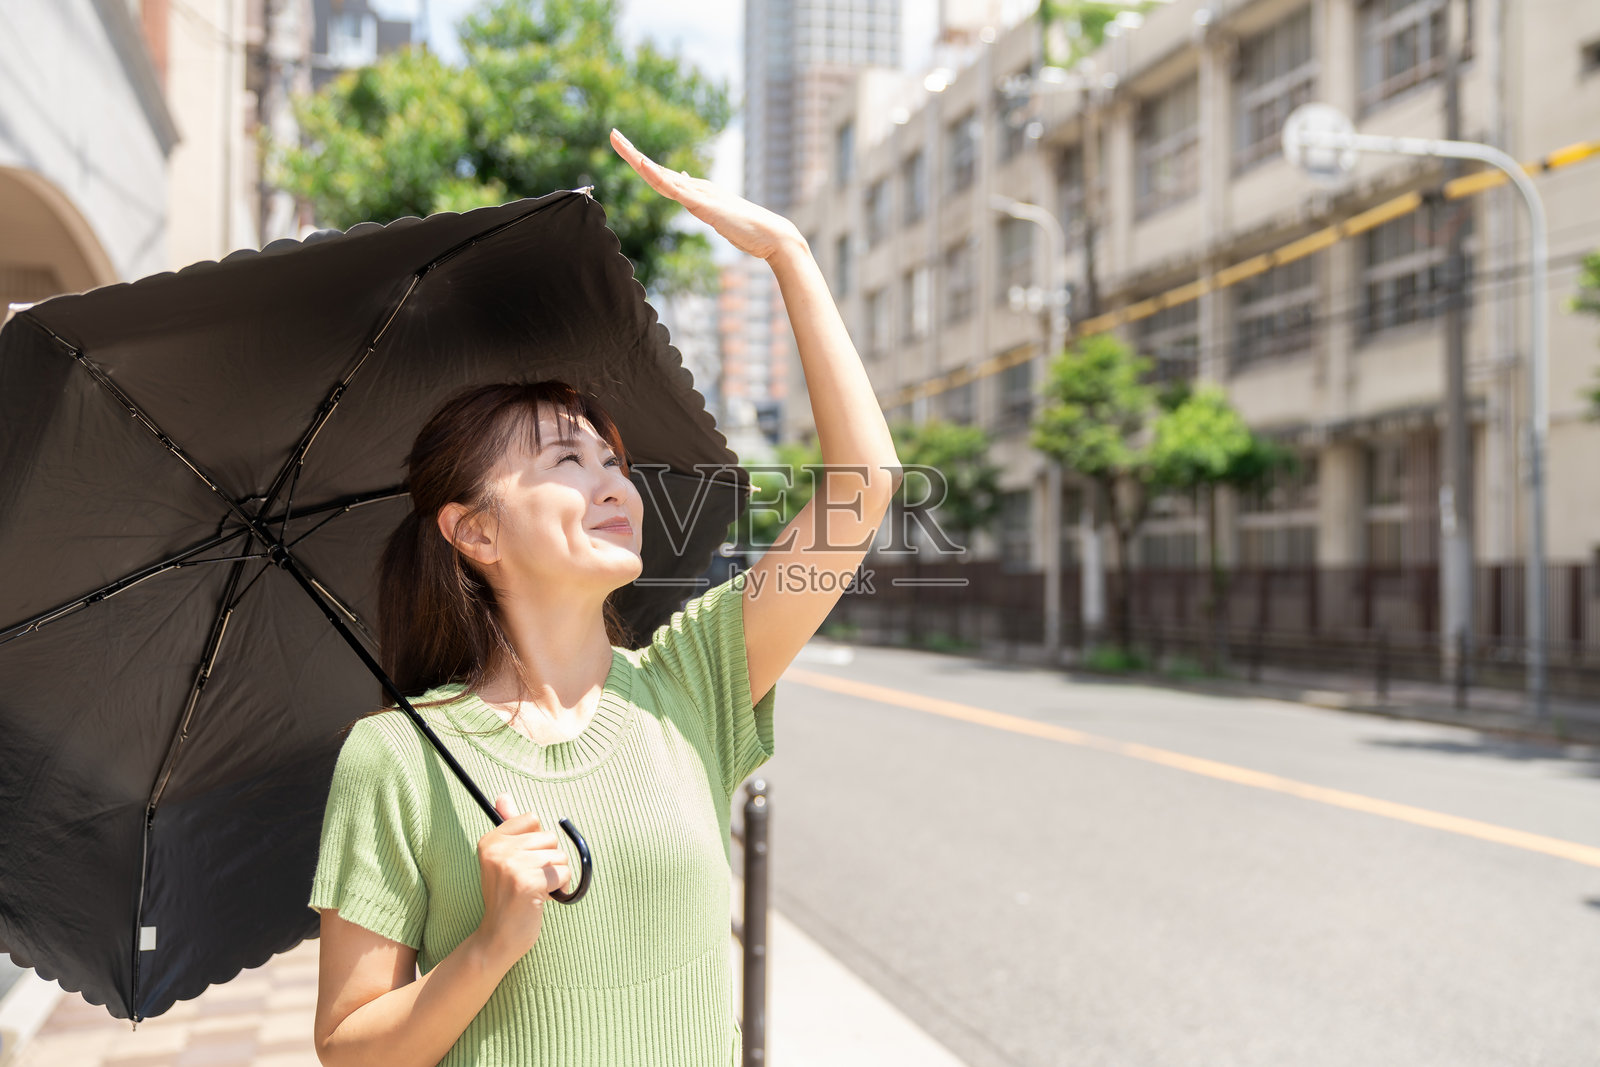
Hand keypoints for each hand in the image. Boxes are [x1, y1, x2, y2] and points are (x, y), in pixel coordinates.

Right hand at [474, 793, 571, 961]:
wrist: (498, 937)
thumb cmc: (507, 896)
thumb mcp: (503, 859)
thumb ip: (508, 826)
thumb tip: (503, 795)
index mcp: (491, 840)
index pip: (533, 819)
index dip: (536, 843)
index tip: (522, 862)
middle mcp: (499, 849)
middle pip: (549, 837)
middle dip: (547, 860)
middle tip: (529, 881)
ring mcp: (513, 865)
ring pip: (559, 855)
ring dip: (554, 875)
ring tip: (535, 890)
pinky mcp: (529, 882)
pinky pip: (564, 873)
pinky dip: (560, 887)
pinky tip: (542, 898)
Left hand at [610, 128, 802, 260]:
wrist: (771, 235)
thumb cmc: (747, 228)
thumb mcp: (716, 212)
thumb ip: (699, 198)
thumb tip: (682, 180)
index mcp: (696, 191)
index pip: (661, 175)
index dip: (641, 162)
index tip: (624, 149)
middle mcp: (696, 187)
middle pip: (656, 169)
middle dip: (632, 153)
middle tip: (612, 134)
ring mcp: (700, 194)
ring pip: (662, 175)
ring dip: (639, 160)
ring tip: (620, 143)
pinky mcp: (705, 205)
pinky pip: (677, 191)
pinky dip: (659, 178)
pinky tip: (644, 167)